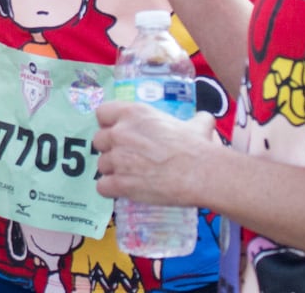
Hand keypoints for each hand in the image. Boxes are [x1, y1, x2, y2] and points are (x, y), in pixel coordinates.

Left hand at [92, 100, 218, 206]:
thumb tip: (205, 119)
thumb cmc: (197, 147)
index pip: (102, 113)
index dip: (109, 124)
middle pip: (99, 140)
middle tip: (127, 157)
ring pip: (101, 165)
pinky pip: (102, 186)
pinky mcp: (119, 183)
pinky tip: (125, 190)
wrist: (201, 173)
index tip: (119, 133)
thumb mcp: (195, 125)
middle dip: (110, 149)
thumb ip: (193, 120)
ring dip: (113, 171)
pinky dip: (112, 190)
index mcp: (133, 113)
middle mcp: (119, 133)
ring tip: (131, 176)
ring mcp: (117, 158)